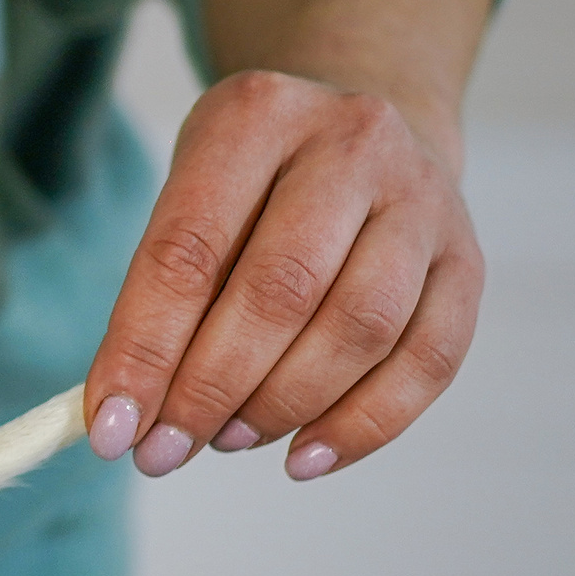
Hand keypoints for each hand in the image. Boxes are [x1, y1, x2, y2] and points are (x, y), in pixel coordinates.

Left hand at [85, 69, 482, 481]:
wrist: (362, 139)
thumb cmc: (250, 188)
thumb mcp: (187, 200)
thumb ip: (157, 297)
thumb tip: (120, 415)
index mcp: (255, 116)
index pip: (188, 251)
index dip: (145, 350)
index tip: (108, 430)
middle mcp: (351, 144)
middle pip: (278, 290)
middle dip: (210, 389)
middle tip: (163, 451)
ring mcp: (423, 199)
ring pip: (360, 327)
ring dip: (283, 405)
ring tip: (228, 440)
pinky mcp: (466, 259)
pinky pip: (428, 359)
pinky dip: (364, 424)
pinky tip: (305, 459)